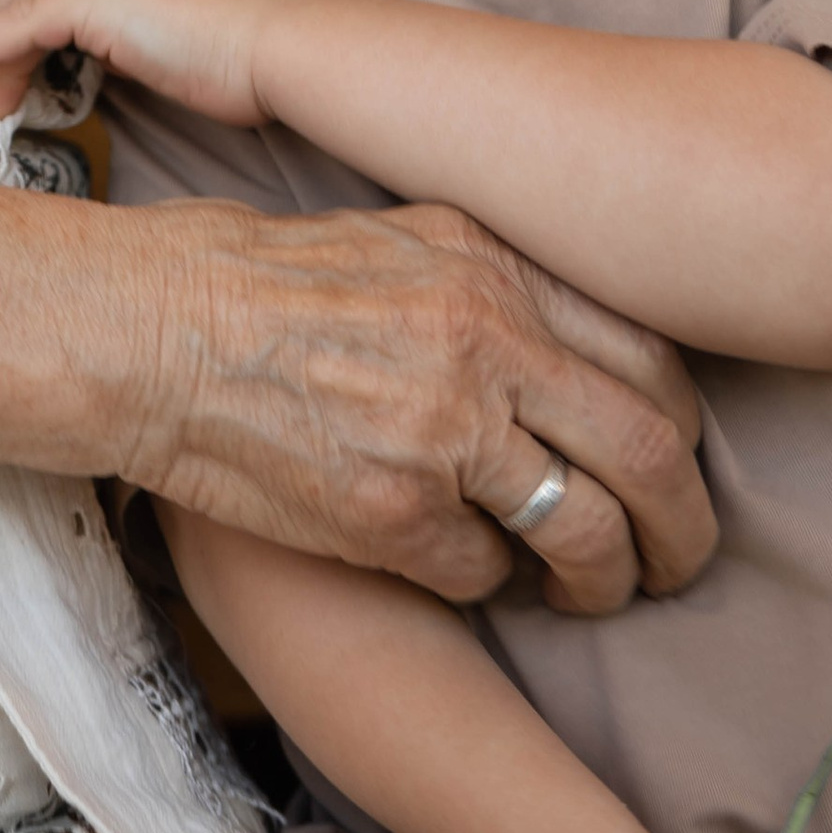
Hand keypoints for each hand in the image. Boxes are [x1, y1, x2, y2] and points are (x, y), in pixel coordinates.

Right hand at [128, 192, 713, 613]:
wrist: (150, 330)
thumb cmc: (260, 280)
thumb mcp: (400, 238)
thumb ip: (496, 284)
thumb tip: (578, 343)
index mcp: (496, 269)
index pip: (653, 359)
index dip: (680, 434)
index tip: (671, 468)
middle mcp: (486, 343)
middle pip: (649, 452)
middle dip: (681, 528)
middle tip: (678, 563)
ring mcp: (441, 431)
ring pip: (584, 531)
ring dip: (601, 578)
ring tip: (589, 594)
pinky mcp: (388, 513)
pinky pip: (485, 574)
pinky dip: (493, 588)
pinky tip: (475, 579)